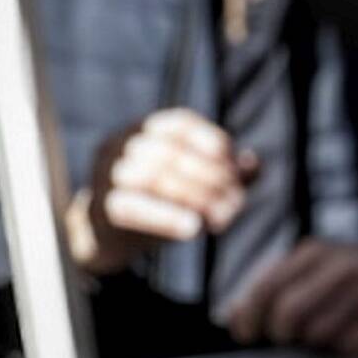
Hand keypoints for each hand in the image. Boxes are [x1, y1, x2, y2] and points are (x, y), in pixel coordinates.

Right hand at [75, 109, 254, 260]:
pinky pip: (134, 207)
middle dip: (211, 176)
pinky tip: (194, 227)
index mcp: (141, 130)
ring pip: (154, 177)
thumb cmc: (156, 201)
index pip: (179, 122)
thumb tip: (254, 163)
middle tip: (236, 201)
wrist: (105, 234)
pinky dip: (167, 216)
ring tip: (222, 218)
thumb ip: (223, 172)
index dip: (211, 140)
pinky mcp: (103, 208)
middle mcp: (120, 145)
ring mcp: (107, 174)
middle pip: (171, 152)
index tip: (233, 165)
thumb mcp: (190, 182)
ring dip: (196, 197)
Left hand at [226, 236, 357, 357]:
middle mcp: (343, 270)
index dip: (249, 315)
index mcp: (319, 252)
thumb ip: (283, 283)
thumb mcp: (325, 262)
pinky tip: (354, 337)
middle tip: (285, 341)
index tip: (245, 333)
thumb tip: (235, 316)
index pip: (269, 286)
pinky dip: (344, 350)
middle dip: (280, 335)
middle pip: (289, 314)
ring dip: (315, 344)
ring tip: (327, 334)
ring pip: (319, 336)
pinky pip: (350, 349)